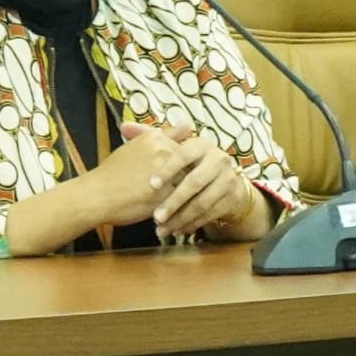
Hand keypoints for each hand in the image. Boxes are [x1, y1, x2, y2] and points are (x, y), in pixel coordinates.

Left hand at [128, 120, 265, 241]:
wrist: (223, 179)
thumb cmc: (188, 163)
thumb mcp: (172, 148)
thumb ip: (149, 137)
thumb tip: (124, 125)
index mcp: (201, 144)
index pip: (183, 154)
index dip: (167, 170)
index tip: (151, 185)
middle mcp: (218, 159)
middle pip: (194, 182)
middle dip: (173, 201)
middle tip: (156, 217)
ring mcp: (228, 179)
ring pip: (202, 202)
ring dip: (181, 218)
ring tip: (162, 229)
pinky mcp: (232, 198)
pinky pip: (210, 214)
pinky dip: (192, 224)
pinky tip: (177, 230)